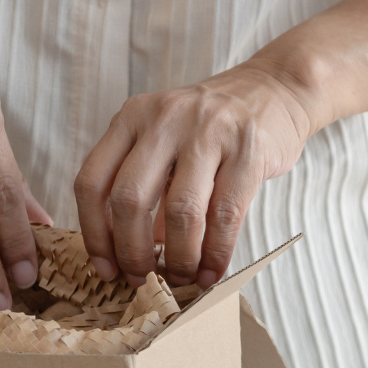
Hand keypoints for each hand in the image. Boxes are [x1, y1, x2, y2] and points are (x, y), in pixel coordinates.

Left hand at [74, 61, 317, 286]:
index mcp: (132, 116)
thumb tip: (129, 253)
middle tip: (142, 279)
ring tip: (182, 278)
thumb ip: (143, 184)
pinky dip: (216, 253)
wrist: (275, 89)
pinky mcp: (248, 150)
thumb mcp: (166, 139)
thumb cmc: (213, 126)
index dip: (95, 234)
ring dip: (179, 258)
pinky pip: (226, 215)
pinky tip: (212, 271)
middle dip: (132, 252)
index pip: (92, 182)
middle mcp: (164, 118)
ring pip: (179, 212)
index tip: (105, 268)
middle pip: (129, 199)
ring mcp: (208, 131)